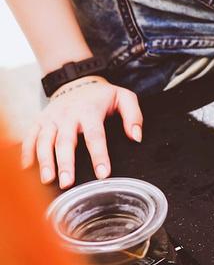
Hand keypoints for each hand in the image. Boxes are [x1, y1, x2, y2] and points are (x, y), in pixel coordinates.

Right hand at [21, 76, 142, 188]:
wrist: (77, 81)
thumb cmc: (102, 96)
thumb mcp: (124, 98)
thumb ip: (133, 116)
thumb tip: (136, 137)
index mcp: (90, 111)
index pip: (95, 135)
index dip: (99, 155)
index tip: (103, 174)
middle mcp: (68, 115)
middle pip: (65, 141)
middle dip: (66, 163)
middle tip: (67, 183)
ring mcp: (51, 118)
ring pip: (44, 141)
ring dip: (45, 161)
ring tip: (47, 180)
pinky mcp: (39, 121)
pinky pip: (29, 138)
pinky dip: (26, 153)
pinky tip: (27, 169)